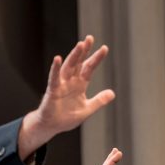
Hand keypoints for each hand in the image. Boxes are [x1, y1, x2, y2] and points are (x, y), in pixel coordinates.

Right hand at [19, 35, 115, 158]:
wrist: (52, 126)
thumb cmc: (66, 117)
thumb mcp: (87, 109)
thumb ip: (99, 101)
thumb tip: (112, 93)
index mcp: (80, 84)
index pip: (89, 68)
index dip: (96, 58)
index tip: (104, 48)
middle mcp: (71, 81)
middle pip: (79, 63)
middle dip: (84, 51)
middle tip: (89, 38)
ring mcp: (61, 84)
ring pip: (68, 67)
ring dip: (74, 56)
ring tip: (80, 45)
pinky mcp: (52, 90)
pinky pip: (54, 78)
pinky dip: (55, 68)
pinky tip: (58, 59)